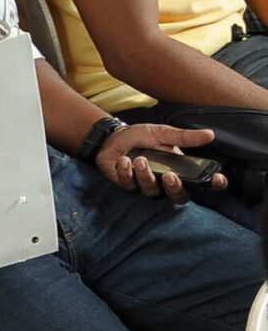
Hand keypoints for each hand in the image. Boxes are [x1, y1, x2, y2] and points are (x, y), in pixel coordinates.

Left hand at [96, 121, 221, 200]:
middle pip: (179, 196)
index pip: (203, 183)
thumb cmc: (141, 137)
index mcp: (180, 170)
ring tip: (141, 159)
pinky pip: (130, 185)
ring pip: (152, 191)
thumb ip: (184, 137)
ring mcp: (147, 186)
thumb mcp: (162, 133)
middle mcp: (166, 182)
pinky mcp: (128, 186)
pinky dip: (126, 172)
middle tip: (170, 175)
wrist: (112, 137)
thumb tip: (210, 134)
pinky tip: (124, 161)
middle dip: (176, 188)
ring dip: (146, 176)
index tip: (218, 178)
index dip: (214, 184)